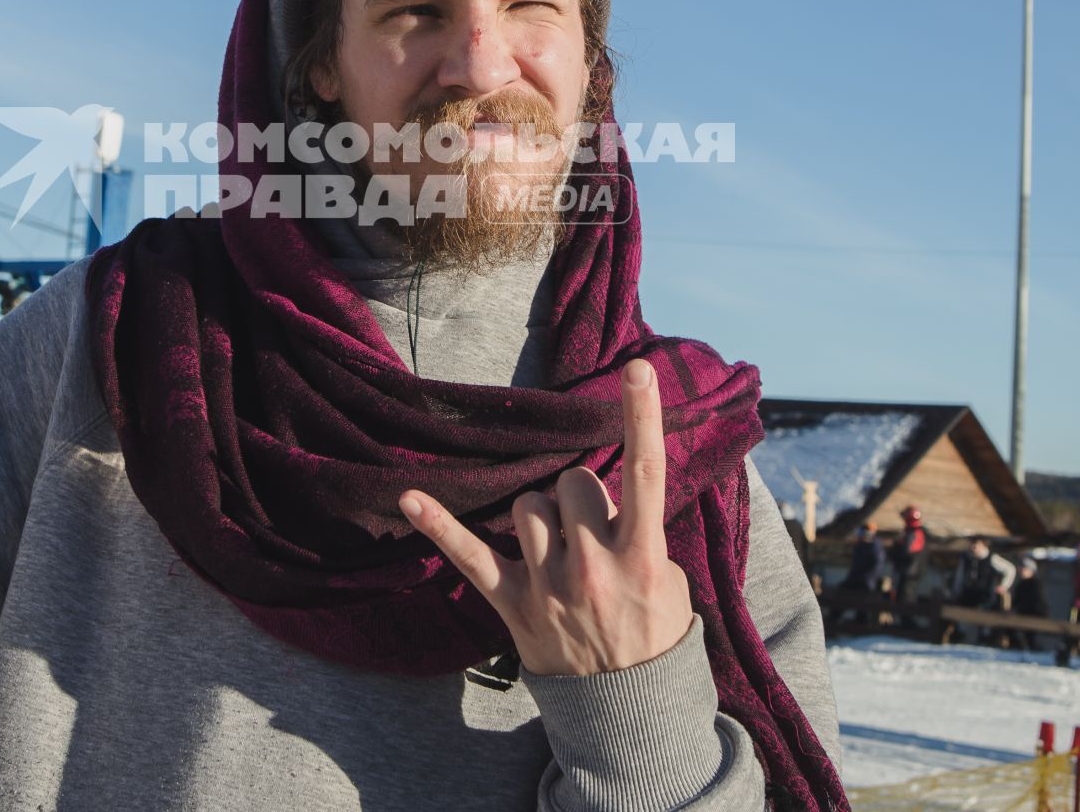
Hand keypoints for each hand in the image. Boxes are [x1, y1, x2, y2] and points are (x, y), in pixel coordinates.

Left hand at [399, 358, 693, 676]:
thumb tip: (611, 492)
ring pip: (530, 507)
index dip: (643, 417)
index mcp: (642, 557)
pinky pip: (469, 556)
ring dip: (542, 515)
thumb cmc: (652, 633)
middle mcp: (594, 567)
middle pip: (573, 483)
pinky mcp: (512, 602)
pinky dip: (438, 526)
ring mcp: (549, 586)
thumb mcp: (668, 580)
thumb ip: (641, 532)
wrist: (625, 710)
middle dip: (580, 495)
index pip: (646, 473)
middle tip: (591, 530)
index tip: (638, 370)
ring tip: (558, 547)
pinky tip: (410, 498)